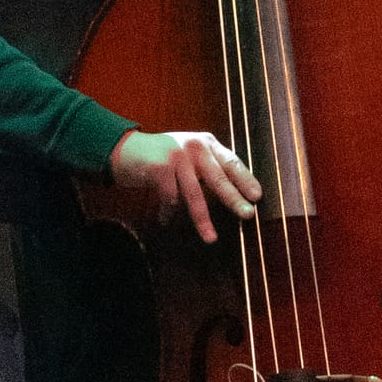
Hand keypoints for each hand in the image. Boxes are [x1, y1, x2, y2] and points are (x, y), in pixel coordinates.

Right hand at [109, 129, 261, 243]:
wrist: (123, 149)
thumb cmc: (160, 157)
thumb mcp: (188, 154)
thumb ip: (207, 166)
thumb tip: (235, 194)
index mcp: (206, 143)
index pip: (232, 161)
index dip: (246, 179)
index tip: (257, 196)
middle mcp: (195, 146)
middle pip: (219, 177)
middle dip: (234, 198)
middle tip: (248, 214)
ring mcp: (177, 156)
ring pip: (195, 194)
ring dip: (203, 219)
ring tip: (211, 238)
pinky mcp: (159, 167)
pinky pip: (170, 198)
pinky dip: (168, 213)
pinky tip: (164, 220)